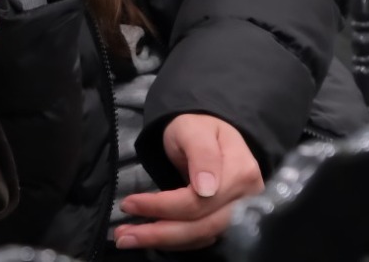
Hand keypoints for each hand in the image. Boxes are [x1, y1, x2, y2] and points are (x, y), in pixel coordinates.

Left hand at [115, 114, 264, 251]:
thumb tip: (206, 189)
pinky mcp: (226, 222)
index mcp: (241, 173)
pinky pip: (200, 238)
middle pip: (202, 225)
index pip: (200, 201)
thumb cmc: (198, 127)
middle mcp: (245, 199)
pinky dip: (173, 241)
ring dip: (162, 240)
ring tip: (127, 238)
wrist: (208, 131)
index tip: (129, 203)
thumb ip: (202, 155)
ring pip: (200, 236)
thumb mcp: (194, 130)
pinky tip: (150, 237)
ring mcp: (238, 214)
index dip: (164, 206)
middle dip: (159, 233)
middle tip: (123, 235)